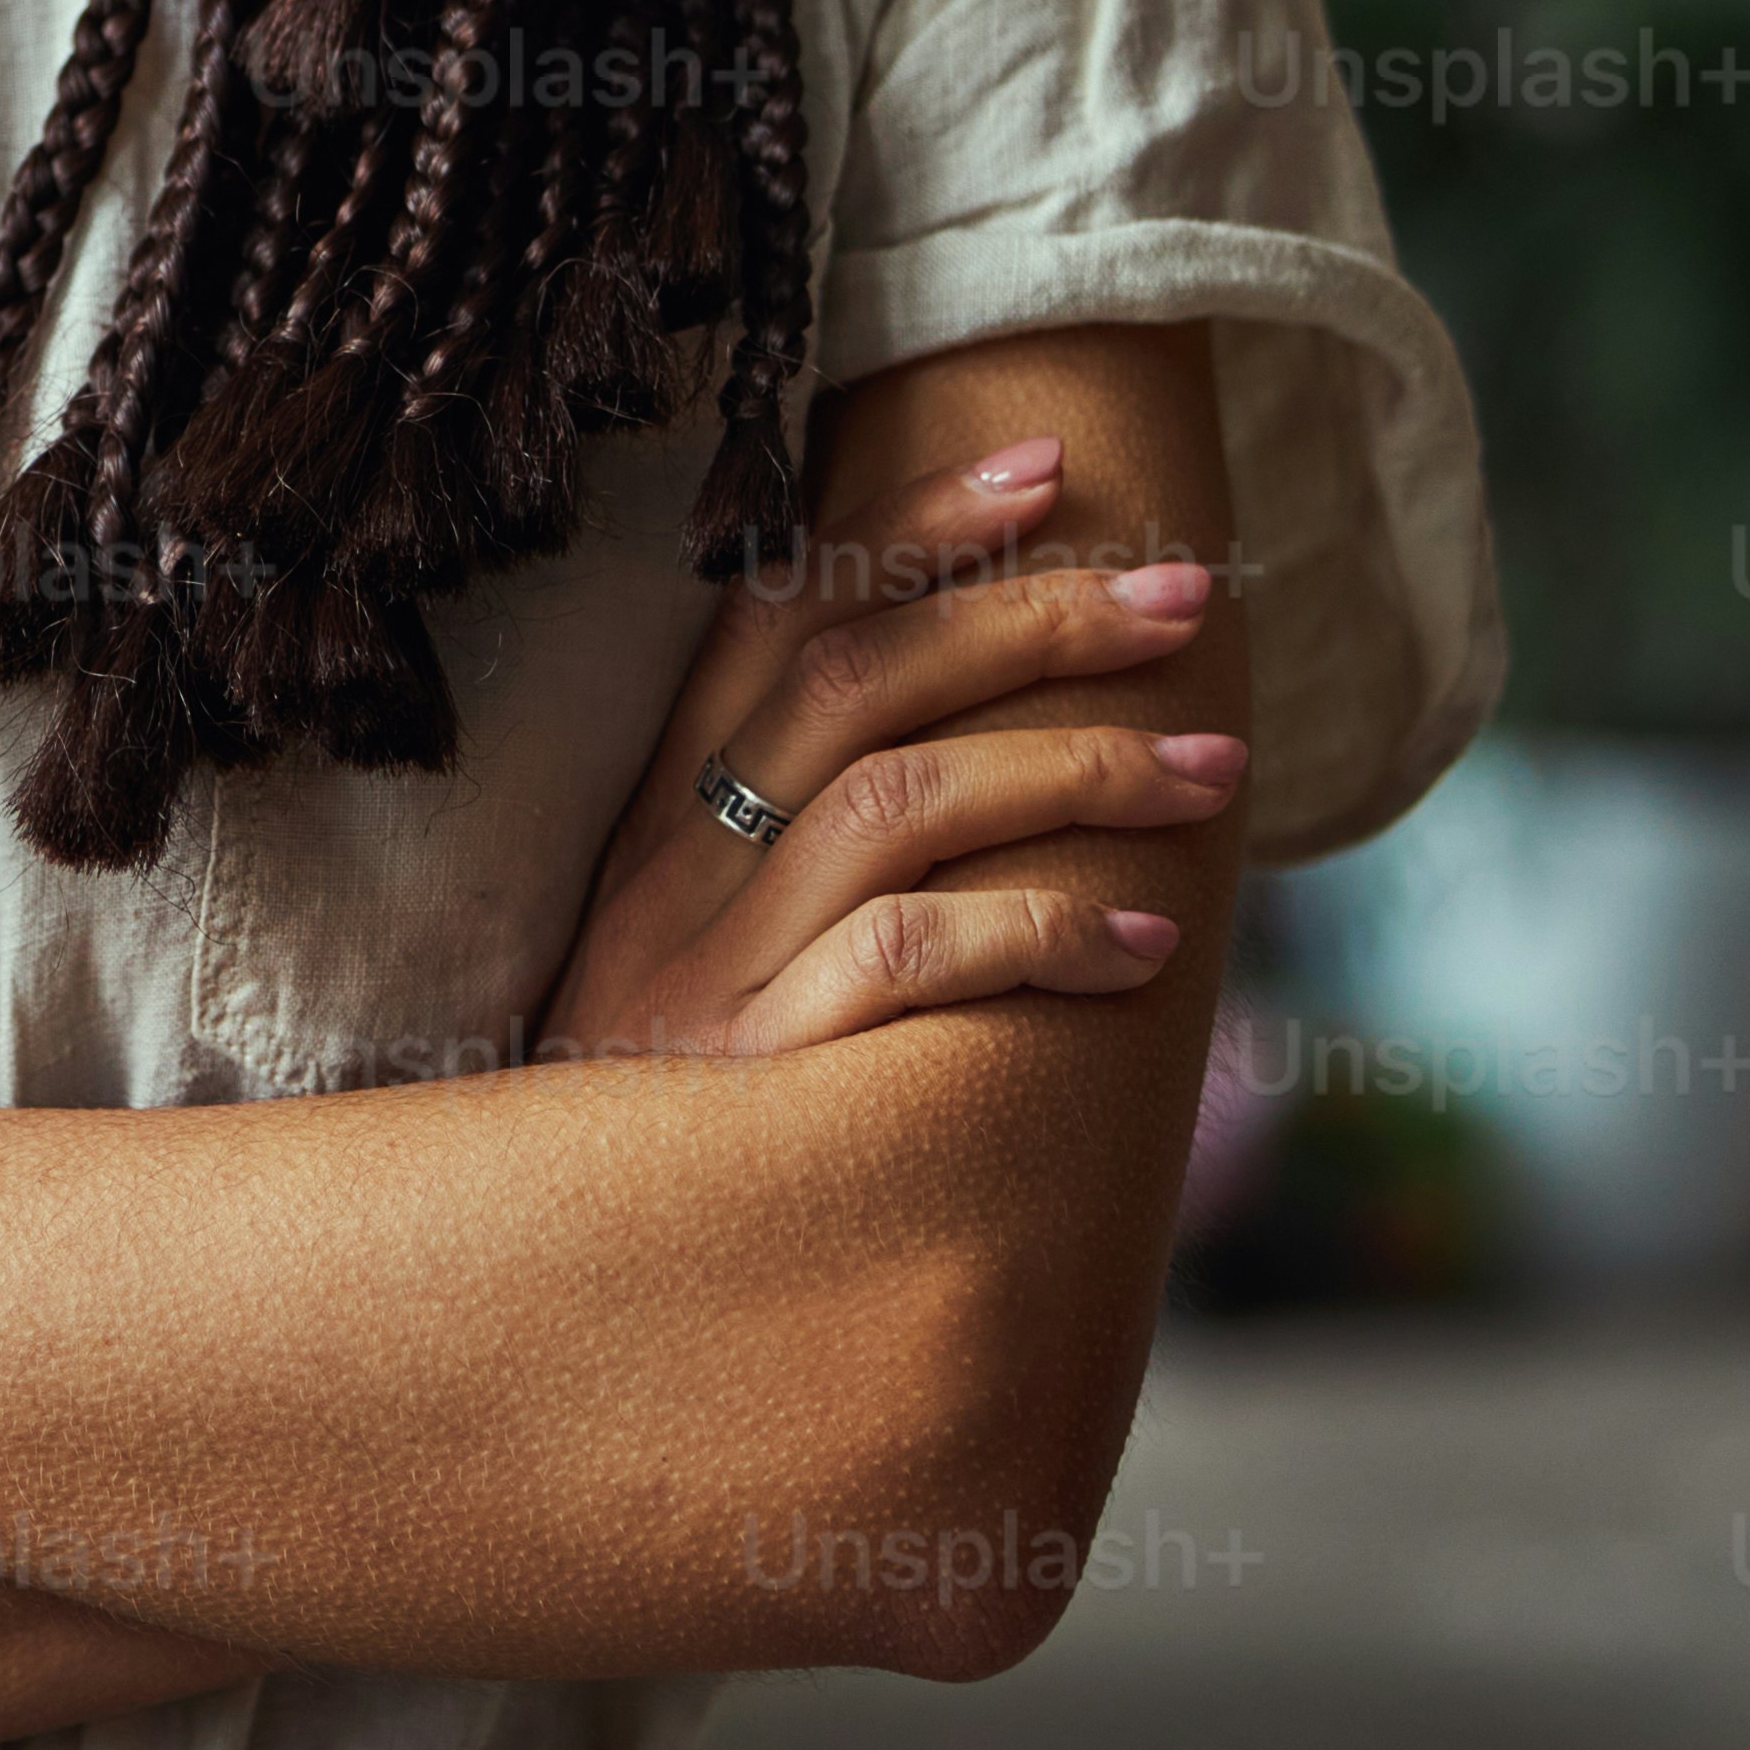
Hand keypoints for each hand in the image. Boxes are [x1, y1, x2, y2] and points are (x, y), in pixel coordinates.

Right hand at [541, 434, 1244, 1071]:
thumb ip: (789, 846)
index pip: (780, 613)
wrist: (535, 1282)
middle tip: (1188, 595)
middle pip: (863, 682)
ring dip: (1076, 770)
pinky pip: (909, 962)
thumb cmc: (650, 1110)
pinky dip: (1037, 936)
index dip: (911, 528)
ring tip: (1214, 777)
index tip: (1044, 467)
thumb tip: (972, 748)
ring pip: (905, 803)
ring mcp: (711, 967)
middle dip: (1036, 618)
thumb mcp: (685, 950)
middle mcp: (675, 866)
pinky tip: (1140, 948)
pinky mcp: (756, 1074)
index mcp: (659, 811)